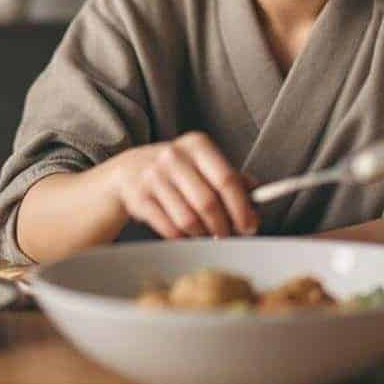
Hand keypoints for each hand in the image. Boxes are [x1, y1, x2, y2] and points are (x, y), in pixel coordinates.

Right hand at [108, 132, 258, 238]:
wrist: (127, 171)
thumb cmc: (175, 170)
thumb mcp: (201, 163)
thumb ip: (229, 176)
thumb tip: (256, 193)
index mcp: (196, 145)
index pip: (226, 179)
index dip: (241, 207)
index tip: (250, 226)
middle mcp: (174, 157)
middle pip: (208, 203)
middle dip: (223, 227)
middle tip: (228, 236)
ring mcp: (153, 177)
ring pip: (189, 220)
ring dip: (203, 234)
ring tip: (207, 234)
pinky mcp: (139, 198)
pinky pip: (170, 229)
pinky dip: (184, 238)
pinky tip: (187, 234)